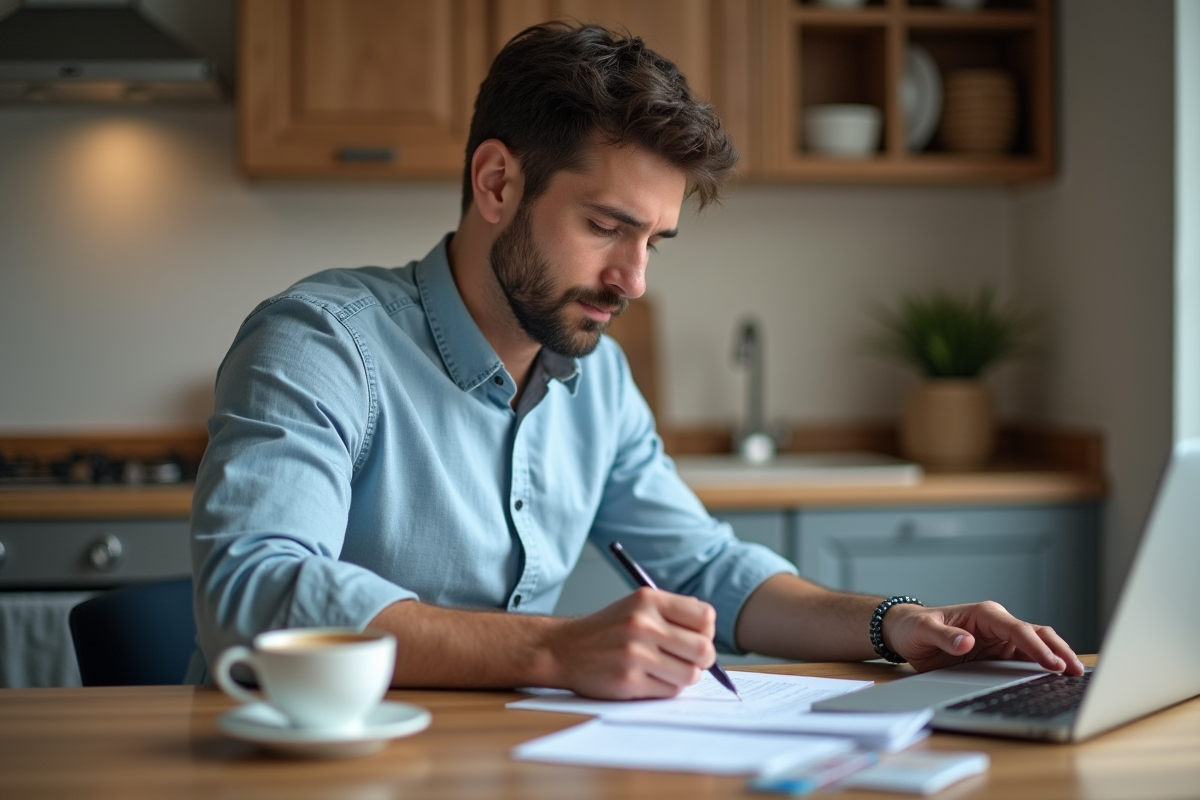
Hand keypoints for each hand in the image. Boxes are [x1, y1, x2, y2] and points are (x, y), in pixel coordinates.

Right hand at [544, 588, 716, 699]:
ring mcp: (635, 654)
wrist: (564, 649)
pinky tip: (648, 679)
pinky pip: (670, 691)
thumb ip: (672, 611)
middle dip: (701, 660)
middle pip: (704, 650)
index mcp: (648, 600)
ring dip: (683, 677)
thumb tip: (709, 628)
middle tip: (687, 661)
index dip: (706, 632)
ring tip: (665, 671)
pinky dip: (665, 689)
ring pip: (691, 675)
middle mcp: (642, 624)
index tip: (694, 638)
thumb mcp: (636, 605)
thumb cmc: (607, 629)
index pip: (705, 617)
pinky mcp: (628, 681)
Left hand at [882, 601, 1085, 675]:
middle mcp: (997, 624)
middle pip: (1036, 635)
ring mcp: (1001, 639)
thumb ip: (943, 637)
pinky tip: (1056, 680)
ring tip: (1076, 677)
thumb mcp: (923, 631)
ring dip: (1057, 658)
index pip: (1017, 630)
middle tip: (1077, 672)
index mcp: (984, 614)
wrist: (907, 631)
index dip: (1036, 647)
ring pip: (1037, 646)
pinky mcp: (1000, 653)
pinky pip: (1027, 659)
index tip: (1052, 664)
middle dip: (1059, 651)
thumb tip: (966, 642)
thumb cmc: (915, 627)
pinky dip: (1043, 667)